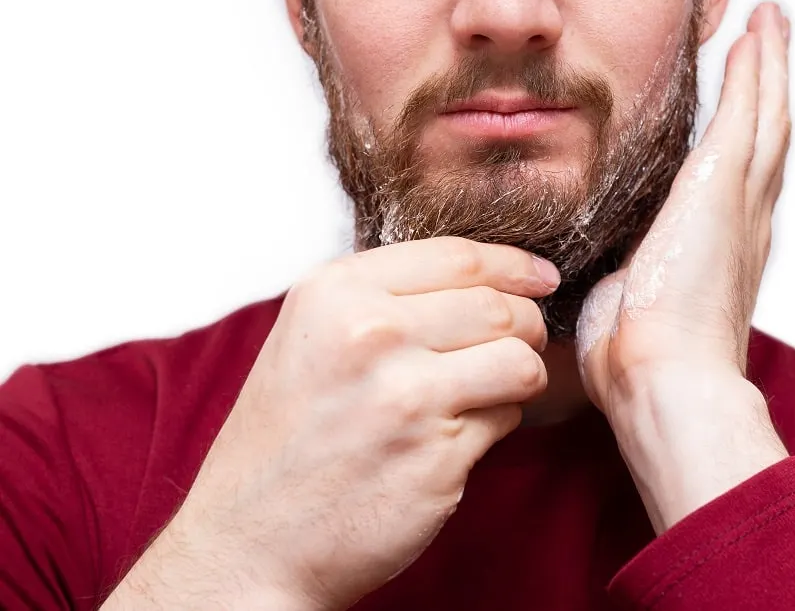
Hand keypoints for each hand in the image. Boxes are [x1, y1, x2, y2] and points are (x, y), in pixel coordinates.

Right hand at [109, 237, 558, 609]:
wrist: (250, 540)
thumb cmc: (286, 439)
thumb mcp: (311, 337)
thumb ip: (387, 299)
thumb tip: (489, 280)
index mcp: (335, 293)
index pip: (459, 257)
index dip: (513, 265)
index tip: (540, 278)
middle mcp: (370, 334)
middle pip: (499, 307)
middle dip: (526, 326)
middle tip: (520, 344)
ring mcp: (406, 395)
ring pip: (519, 359)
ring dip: (521, 375)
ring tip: (491, 391)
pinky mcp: (437, 455)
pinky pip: (507, 417)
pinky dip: (498, 422)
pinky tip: (459, 435)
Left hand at [577, 4, 791, 531]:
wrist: (662, 381)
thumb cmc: (639, 363)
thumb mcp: (625, 306)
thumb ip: (626, 279)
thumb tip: (608, 278)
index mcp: (719, 255)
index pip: (739, 181)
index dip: (746, 140)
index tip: (744, 110)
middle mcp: (742, 226)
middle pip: (766, 140)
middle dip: (768, 90)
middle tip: (771, 46)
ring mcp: (738, 205)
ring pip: (766, 120)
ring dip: (769, 70)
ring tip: (771, 29)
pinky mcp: (721, 187)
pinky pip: (746, 114)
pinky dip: (755, 73)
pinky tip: (754, 40)